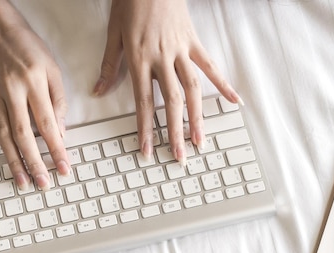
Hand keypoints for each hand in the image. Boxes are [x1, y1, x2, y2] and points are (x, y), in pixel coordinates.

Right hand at [0, 2, 69, 189]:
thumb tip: (61, 132)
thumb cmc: (29, 48)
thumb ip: (59, 101)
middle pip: (24, 135)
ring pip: (2, 135)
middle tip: (44, 184)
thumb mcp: (53, 69)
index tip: (64, 168)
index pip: (48, 125)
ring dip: (12, 161)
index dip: (56, 149)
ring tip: (22, 181)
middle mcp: (11, 92)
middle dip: (35, 162)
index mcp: (34, 84)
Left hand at [93, 0, 241, 163]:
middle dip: (175, 132)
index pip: (143, 102)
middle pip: (172, 101)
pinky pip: (210, 66)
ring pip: (193, 89)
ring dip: (197, 117)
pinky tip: (234, 100)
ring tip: (200, 140)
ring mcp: (181, 50)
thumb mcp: (113, 34)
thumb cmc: (130, 3)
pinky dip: (223, 83)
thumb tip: (98, 91)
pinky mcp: (194, 41)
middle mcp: (162, 58)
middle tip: (180, 156)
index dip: (146, 128)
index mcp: (139, 59)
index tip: (147, 150)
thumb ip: (109, 66)